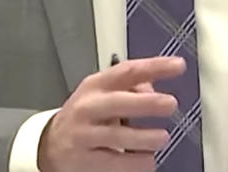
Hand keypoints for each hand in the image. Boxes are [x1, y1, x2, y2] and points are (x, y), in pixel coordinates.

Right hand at [37, 56, 185, 171]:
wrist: (49, 144)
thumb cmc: (86, 114)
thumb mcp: (102, 92)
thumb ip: (130, 86)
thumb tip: (155, 88)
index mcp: (96, 85)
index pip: (127, 71)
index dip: (154, 66)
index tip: (178, 65)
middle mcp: (89, 107)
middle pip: (119, 102)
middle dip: (147, 103)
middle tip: (170, 104)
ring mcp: (84, 134)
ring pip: (117, 136)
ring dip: (145, 138)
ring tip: (162, 138)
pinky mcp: (84, 160)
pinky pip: (114, 163)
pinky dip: (135, 163)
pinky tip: (148, 160)